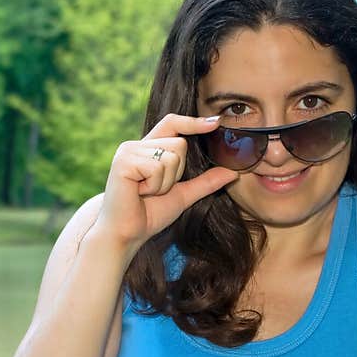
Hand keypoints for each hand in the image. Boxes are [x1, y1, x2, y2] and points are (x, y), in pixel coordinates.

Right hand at [90, 113, 238, 253]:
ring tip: (146, 193)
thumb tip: (233, 172)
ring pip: (171, 157)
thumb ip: (205, 182)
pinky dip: (155, 186)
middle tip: (155, 190)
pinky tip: (139, 193)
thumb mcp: (183, 195)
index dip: (194, 122)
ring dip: (165, 183)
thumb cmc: (148, 215)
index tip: (216, 122)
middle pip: (179, 144)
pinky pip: (157, 168)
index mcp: (148, 149)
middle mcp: (136, 145)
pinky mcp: (123, 161)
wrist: (126, 234)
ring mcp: (128, 151)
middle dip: (176, 173)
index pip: (173, 124)